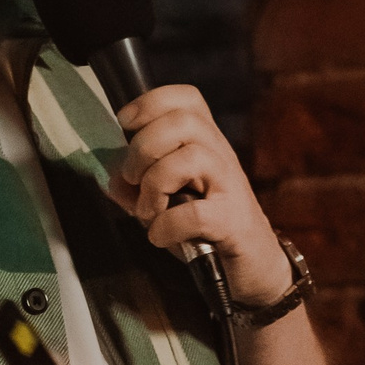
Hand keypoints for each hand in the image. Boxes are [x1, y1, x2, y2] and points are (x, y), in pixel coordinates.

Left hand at [106, 84, 291, 303]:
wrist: (253, 266)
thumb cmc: (205, 228)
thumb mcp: (164, 202)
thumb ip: (134, 188)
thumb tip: (111, 180)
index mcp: (204, 142)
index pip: (186, 99)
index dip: (150, 104)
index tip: (125, 126)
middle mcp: (220, 155)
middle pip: (183, 120)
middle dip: (144, 147)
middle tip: (133, 178)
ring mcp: (229, 186)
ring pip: (190, 157)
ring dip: (154, 184)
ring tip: (148, 210)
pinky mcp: (233, 221)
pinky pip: (194, 213)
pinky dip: (166, 225)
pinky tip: (159, 236)